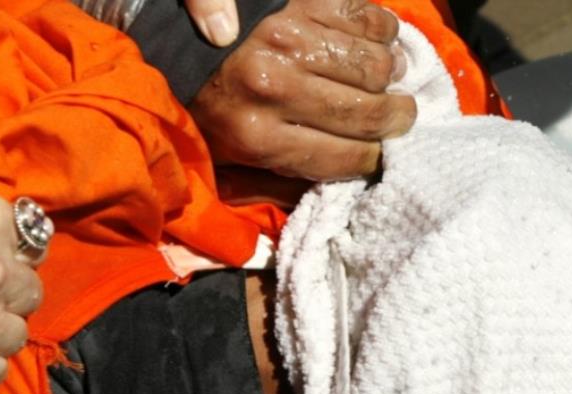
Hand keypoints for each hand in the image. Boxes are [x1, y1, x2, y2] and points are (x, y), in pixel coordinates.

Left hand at [188, 0, 414, 182]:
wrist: (169, 33)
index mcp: (259, 136)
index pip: (346, 157)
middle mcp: (277, 88)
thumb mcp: (219, 158)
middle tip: (401, 116)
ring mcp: (290, 38)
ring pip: (374, 65)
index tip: (382, 154)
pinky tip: (377, 41)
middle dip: (396, 120)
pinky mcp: (300, 0)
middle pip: (368, 113)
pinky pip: (365, 16)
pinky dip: (382, 29)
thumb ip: (266, 185)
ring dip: (391, 73)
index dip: (375, 158)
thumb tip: (320, 197)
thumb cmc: (200, 102)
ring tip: (389, 77)